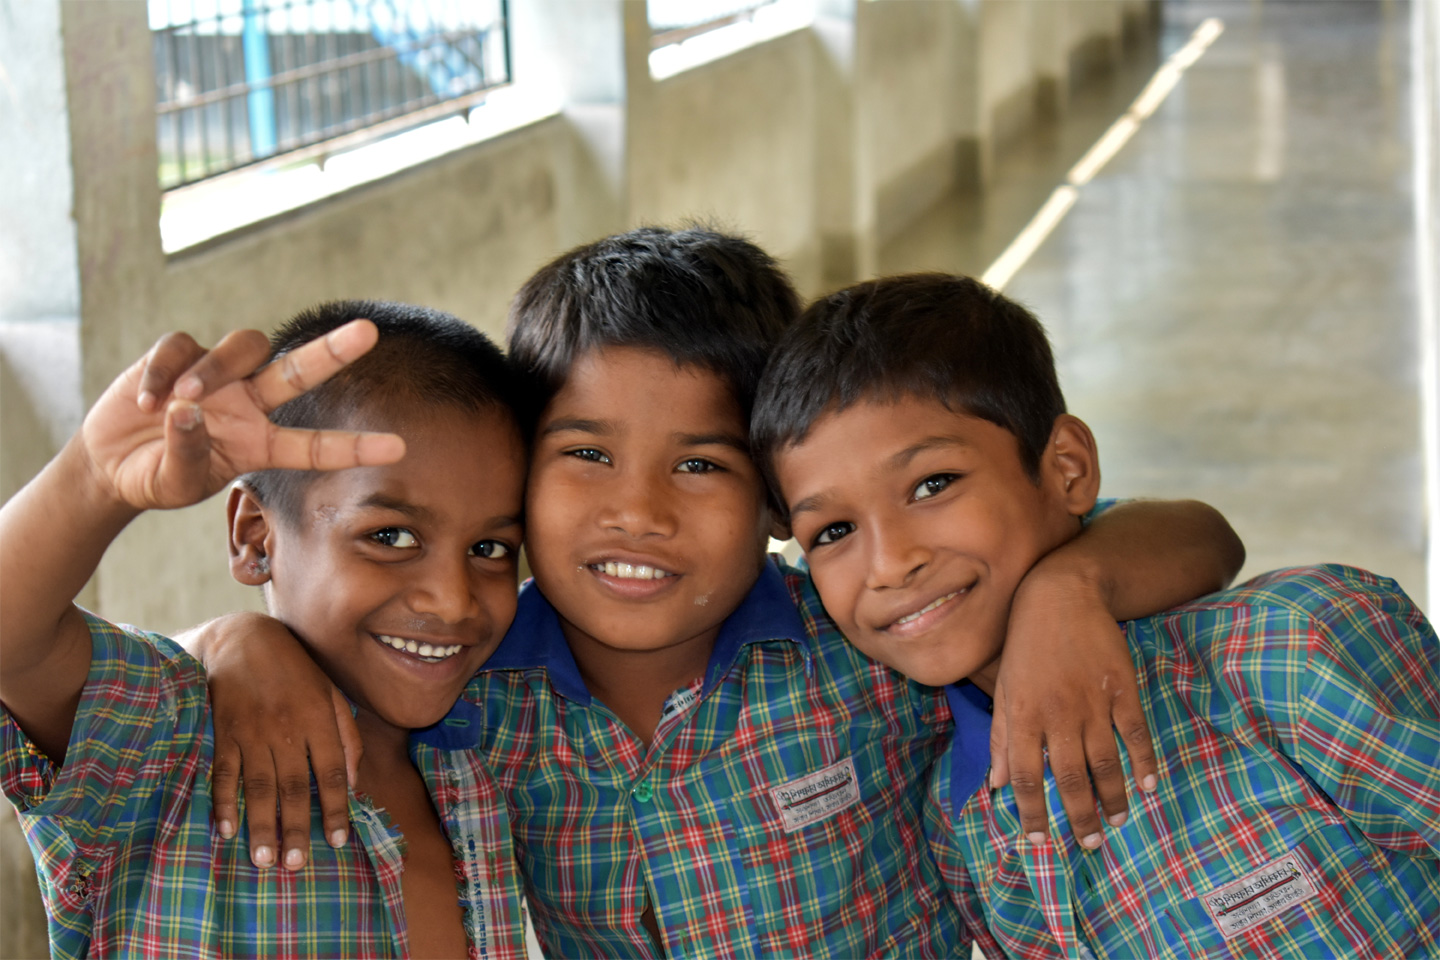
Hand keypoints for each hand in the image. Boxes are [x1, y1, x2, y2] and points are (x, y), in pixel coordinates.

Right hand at [81, 322, 403, 512]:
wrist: (111, 464)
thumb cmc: (157, 477)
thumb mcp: (175, 482)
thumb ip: (188, 453)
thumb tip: (188, 411)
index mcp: (262, 444)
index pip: (316, 446)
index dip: (354, 447)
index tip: (399, 448)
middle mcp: (250, 404)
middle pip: (299, 371)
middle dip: (332, 351)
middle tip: (368, 332)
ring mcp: (218, 377)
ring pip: (241, 348)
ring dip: (213, 370)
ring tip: (181, 401)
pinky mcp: (178, 356)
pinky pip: (181, 347)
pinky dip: (163, 372)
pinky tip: (146, 402)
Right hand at [197, 613, 362, 870]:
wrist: (242, 638)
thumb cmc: (294, 669)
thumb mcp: (331, 692)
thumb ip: (346, 734)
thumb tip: (353, 779)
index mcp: (318, 719)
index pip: (332, 772)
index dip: (336, 808)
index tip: (338, 841)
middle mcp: (286, 728)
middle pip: (294, 786)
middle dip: (296, 828)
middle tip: (296, 866)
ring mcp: (252, 731)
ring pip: (258, 786)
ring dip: (261, 825)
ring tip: (264, 860)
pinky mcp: (222, 731)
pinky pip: (223, 772)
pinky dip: (224, 802)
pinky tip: (227, 831)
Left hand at [990, 572, 1157, 849]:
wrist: (1061, 596)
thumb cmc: (1026, 646)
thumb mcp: (1003, 688)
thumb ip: (1000, 737)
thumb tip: (997, 784)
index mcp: (1023, 715)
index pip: (1025, 776)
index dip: (1031, 813)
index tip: (1038, 841)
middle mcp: (1056, 714)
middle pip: (1069, 778)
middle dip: (1078, 817)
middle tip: (1090, 845)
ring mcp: (1091, 702)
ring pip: (1104, 762)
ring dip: (1111, 797)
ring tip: (1115, 821)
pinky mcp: (1121, 688)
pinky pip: (1135, 733)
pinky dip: (1143, 762)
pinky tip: (1148, 785)